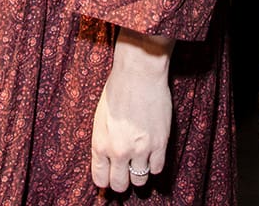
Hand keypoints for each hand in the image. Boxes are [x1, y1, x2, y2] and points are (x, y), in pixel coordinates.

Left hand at [91, 27, 171, 192]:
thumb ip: (102, 142)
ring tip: (139, 161)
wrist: (138, 74)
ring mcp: (140, 149)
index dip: (106, 180)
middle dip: (122, 181)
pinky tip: (151, 154)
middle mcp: (119, 151)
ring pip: (140, 180)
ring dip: (139, 173)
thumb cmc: (116, 91)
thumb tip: (106, 161)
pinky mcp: (159, 144)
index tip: (111, 175)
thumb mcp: (99, 119)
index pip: (101, 179)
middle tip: (125, 172)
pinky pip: (157, 168)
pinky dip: (154, 164)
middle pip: (120, 185)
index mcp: (100, 144)